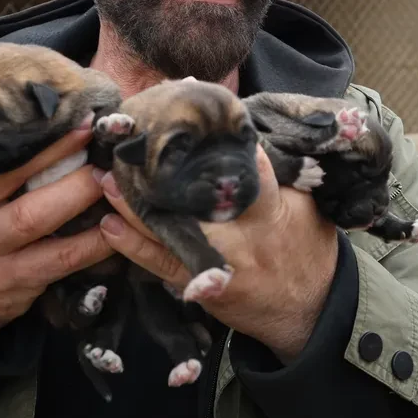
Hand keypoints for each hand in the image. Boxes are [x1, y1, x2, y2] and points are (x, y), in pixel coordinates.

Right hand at [0, 114, 112, 340]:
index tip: (81, 123)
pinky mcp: (23, 283)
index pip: (1, 166)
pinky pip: (63, 263)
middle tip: (108, 160)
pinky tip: (117, 228)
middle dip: (72, 181)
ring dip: (85, 209)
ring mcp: (1, 260)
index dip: (43, 147)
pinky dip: (93, 246)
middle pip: (26, 206)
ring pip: (44, 233)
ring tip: (116, 188)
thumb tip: (23, 108)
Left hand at [97, 146, 338, 362]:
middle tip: (130, 145)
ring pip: (168, 231)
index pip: (242, 166)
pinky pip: (161, 265)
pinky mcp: (201, 287)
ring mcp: (216, 263)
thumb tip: (241, 134)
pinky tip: (110, 226)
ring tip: (106, 179)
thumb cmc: (308, 249)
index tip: (187, 107)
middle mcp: (241, 236)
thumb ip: (275, 173)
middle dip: (160, 173)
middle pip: (192, 199)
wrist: (311, 311)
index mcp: (270, 209)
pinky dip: (133, 246)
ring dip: (133, 206)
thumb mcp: (305, 205)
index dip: (215, 137)